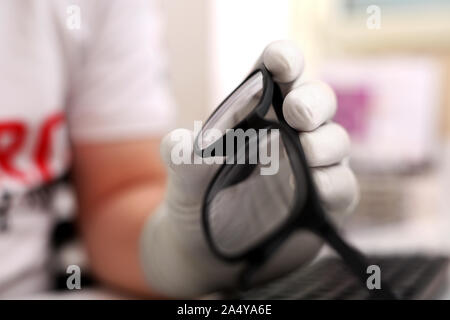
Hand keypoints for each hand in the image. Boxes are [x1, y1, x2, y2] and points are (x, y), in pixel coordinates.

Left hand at [140, 40, 358, 296]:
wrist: (207, 251)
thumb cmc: (196, 200)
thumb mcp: (182, 175)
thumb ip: (182, 153)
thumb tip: (193, 140)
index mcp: (256, 113)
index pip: (278, 73)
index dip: (284, 60)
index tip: (280, 63)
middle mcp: (287, 133)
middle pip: (318, 100)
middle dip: (313, 100)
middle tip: (296, 113)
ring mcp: (309, 167)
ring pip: (336, 141)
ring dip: (325, 143)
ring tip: (305, 151)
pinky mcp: (322, 201)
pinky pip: (342, 185)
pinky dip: (333, 183)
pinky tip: (316, 188)